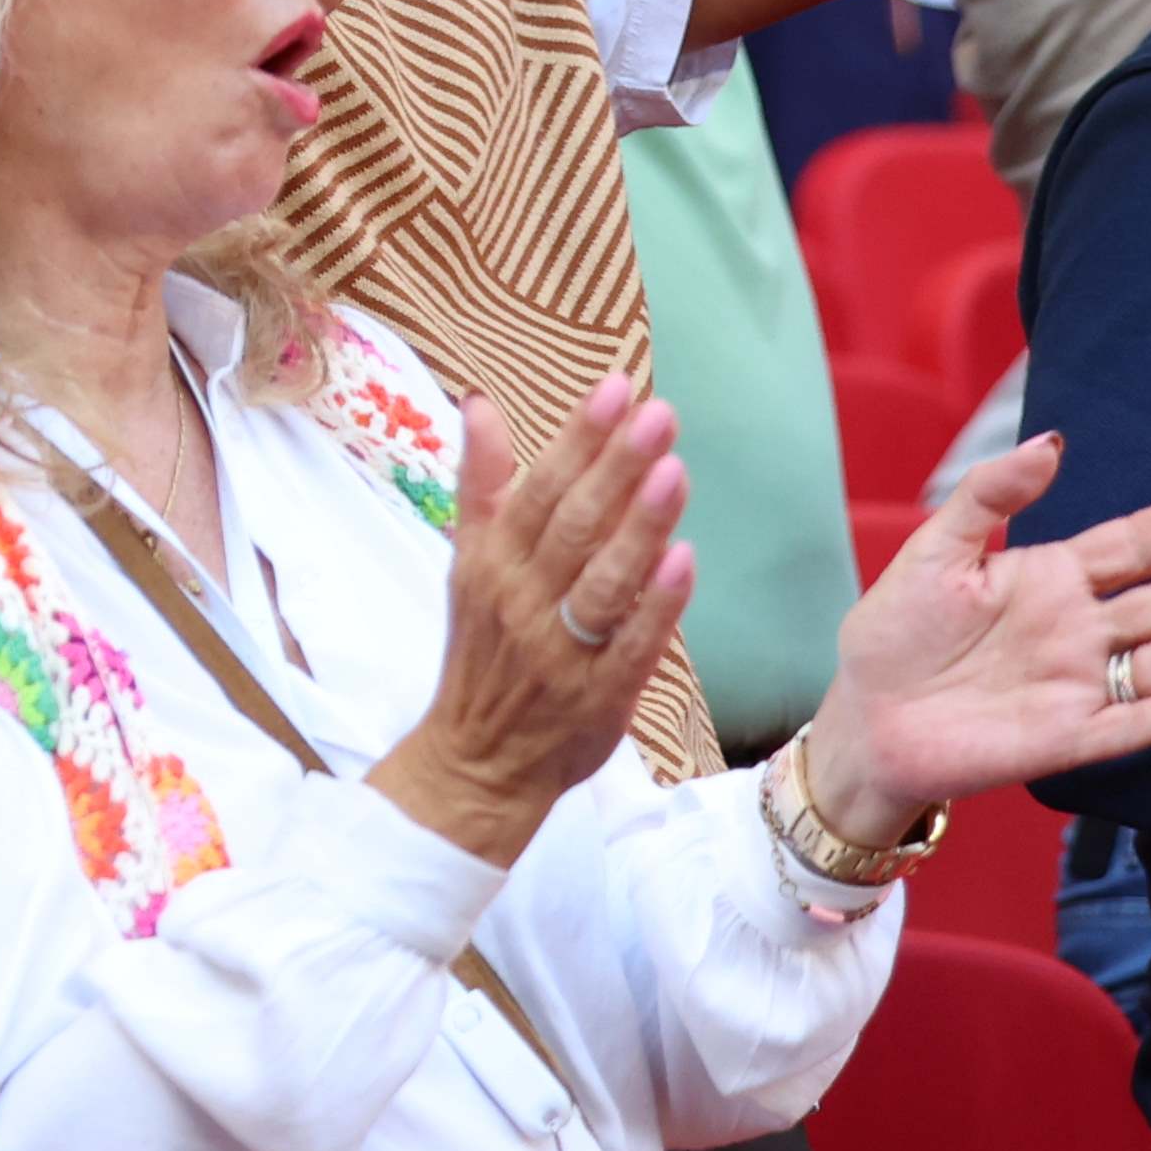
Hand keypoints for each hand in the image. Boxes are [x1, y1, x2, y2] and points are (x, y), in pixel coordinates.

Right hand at [376, 379, 692, 865]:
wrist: (477, 761)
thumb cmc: (482, 650)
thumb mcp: (467, 562)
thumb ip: (481, 483)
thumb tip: (481, 401)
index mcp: (492, 561)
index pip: (538, 488)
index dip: (578, 438)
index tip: (617, 389)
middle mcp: (523, 600)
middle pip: (574, 526)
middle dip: (617, 467)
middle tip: (660, 415)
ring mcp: (561, 650)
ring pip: (604, 581)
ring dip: (641, 527)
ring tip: (675, 473)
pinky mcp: (599, 696)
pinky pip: (632, 644)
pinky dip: (657, 605)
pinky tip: (683, 561)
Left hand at [797, 433, 1150, 848]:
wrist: (865, 716)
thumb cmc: (896, 630)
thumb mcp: (935, 549)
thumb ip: (991, 496)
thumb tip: (1053, 441)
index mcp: (1053, 578)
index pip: (1135, 543)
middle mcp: (1080, 630)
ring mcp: (1080, 685)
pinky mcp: (1068, 739)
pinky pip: (1132, 724)